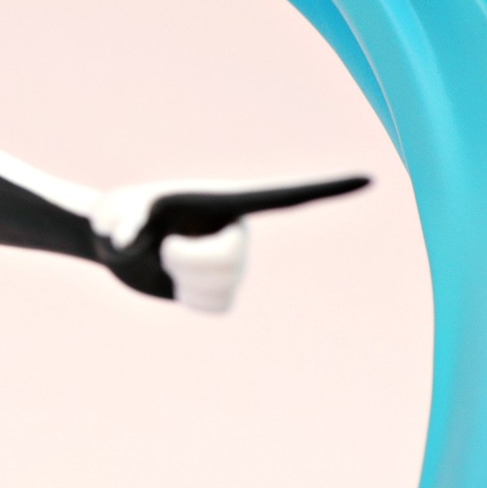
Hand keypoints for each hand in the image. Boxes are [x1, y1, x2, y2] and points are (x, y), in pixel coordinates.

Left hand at [91, 175, 367, 311]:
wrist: (118, 244)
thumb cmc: (119, 217)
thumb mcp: (115, 213)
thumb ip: (118, 221)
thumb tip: (120, 240)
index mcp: (226, 201)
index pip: (284, 197)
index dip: (327, 190)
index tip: (370, 179)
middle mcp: (239, 231)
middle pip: (229, 262)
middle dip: (186, 262)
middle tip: (162, 246)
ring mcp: (234, 263)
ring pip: (222, 289)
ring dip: (183, 281)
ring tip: (168, 258)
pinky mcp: (223, 291)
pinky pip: (213, 308)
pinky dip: (186, 300)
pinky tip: (176, 281)